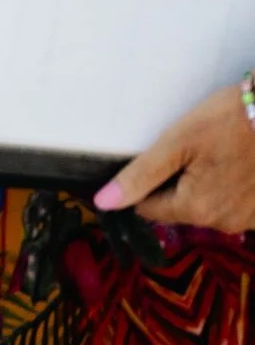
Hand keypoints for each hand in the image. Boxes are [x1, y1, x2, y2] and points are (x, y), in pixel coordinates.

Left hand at [93, 83, 254, 231]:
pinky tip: (233, 162)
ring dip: (204, 186)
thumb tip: (103, 203)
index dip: (145, 184)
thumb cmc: (227, 121)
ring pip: (208, 206)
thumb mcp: (177, 142)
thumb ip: (140, 175)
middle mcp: (222, 223)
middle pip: (180, 208)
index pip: (149, 208)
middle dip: (176, 183)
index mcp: (195, 209)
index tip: (155, 158)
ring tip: (213, 152)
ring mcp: (247, 220)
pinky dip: (228, 187)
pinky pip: (233, 204)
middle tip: (188, 149)